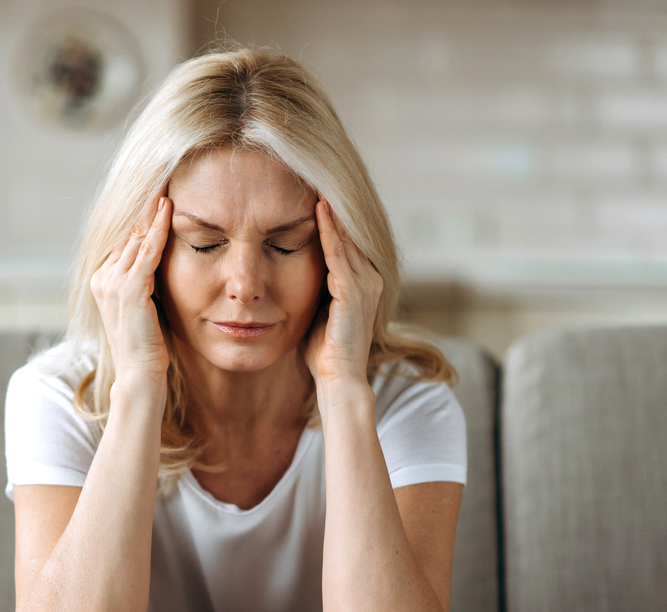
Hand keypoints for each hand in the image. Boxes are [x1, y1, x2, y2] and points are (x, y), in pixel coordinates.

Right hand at [90, 189, 172, 385]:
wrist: (139, 375)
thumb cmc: (147, 345)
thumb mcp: (144, 306)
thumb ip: (145, 282)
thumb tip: (159, 262)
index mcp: (102, 280)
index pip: (124, 238)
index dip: (141, 215)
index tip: (158, 191)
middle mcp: (102, 276)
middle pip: (128, 231)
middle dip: (146, 205)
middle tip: (164, 175)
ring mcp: (112, 282)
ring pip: (136, 236)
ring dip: (152, 209)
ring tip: (168, 183)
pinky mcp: (129, 289)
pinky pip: (146, 250)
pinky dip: (158, 227)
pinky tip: (168, 208)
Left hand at [304, 200, 382, 387]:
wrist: (339, 380)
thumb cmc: (324, 353)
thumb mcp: (320, 312)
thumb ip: (317, 290)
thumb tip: (295, 273)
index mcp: (363, 285)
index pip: (346, 244)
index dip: (331, 220)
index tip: (313, 194)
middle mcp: (370, 280)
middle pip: (349, 235)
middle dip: (333, 209)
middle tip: (315, 177)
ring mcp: (365, 285)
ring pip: (346, 239)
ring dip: (331, 212)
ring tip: (316, 184)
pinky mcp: (354, 292)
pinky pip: (339, 254)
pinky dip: (329, 231)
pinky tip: (318, 210)